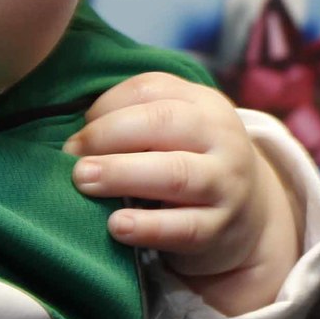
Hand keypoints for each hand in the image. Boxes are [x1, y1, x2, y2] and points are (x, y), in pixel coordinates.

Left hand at [66, 72, 303, 315]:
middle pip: (164, 122)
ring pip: (174, 173)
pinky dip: (148, 226)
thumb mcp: (177, 131)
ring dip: (123, 174)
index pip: (151, 90)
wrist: (247, 215)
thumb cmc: (191, 163)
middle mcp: (222, 138)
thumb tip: (77, 140)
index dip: (106, 106)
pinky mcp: (221, 228)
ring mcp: (226, 183)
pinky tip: (117, 225)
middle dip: (109, 135)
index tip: (78, 135)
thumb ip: (135, 119)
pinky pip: (184, 227)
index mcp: (205, 104)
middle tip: (72, 157)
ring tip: (84, 180)